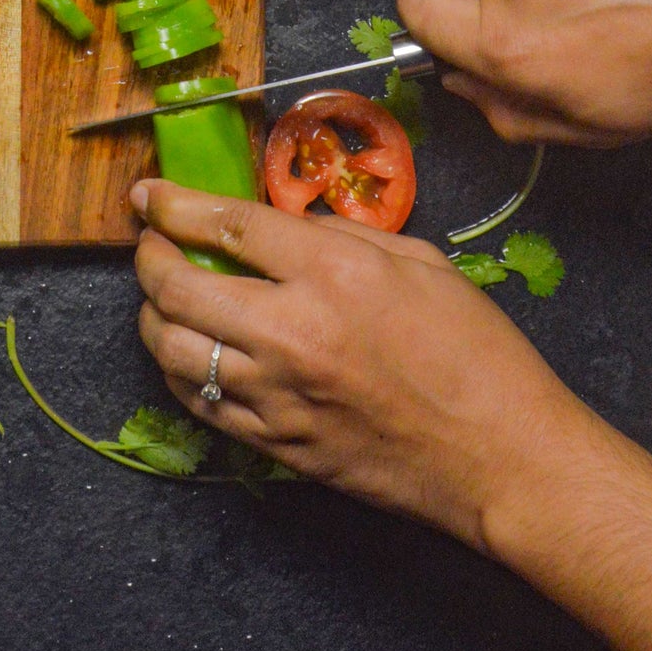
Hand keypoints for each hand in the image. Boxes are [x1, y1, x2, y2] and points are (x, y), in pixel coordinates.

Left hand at [131, 180, 586, 548]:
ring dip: (151, 314)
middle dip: (147, 255)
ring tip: (161, 297)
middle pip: (177, 285)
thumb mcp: (419, 261)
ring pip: (171, 348)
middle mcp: (292, 331)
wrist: (504, 457)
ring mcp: (278, 394)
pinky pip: (197, 403)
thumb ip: (341, 235)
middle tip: (149, 242)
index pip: (226, 224)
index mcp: (332, 273)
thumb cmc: (477, 353)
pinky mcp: (277, 444)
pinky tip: (187, 351)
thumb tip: (280, 224)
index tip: (149, 194)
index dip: (174, 203)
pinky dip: (178, 370)